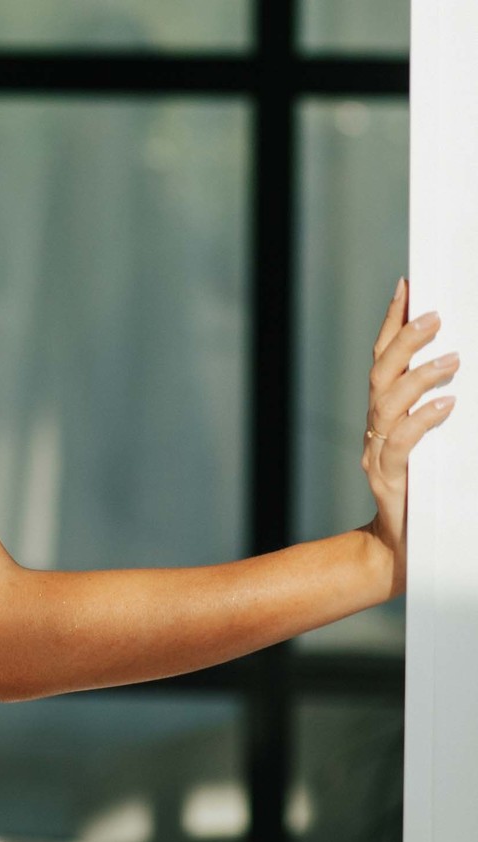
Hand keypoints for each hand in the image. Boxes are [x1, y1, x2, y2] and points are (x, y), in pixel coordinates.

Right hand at [363, 277, 459, 596]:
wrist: (409, 555)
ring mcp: (377, 454)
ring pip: (387, 401)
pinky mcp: (387, 480)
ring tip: (452, 359)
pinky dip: (423, 418)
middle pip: (381, 372)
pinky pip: (401, 441)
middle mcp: (375, 429)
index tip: (407, 285)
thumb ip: (445, 416)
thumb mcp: (442, 450)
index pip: (383, 358)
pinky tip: (447, 404)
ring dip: (418, 374)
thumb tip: (466, 375)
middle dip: (405, 338)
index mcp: (385, 416)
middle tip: (435, 316)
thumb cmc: (431, 499)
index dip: (392, 321)